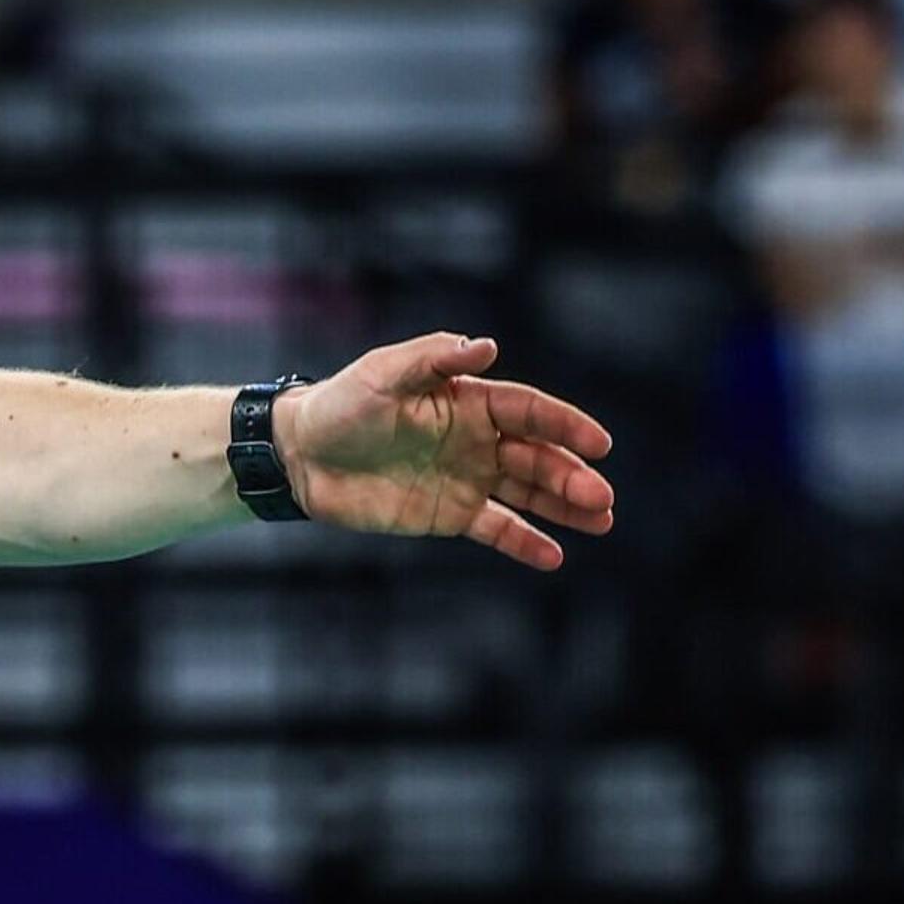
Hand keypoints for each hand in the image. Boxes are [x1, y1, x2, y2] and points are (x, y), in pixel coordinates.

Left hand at [270, 334, 615, 571]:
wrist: (301, 455)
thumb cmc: (342, 404)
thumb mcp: (384, 373)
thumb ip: (435, 358)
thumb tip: (486, 347)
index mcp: (469, 401)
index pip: (531, 411)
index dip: (566, 426)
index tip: (599, 445)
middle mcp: (477, 439)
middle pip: (537, 457)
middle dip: (572, 477)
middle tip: (601, 498)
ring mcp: (467, 478)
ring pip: (528, 494)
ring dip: (566, 507)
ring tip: (601, 521)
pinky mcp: (448, 514)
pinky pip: (496, 529)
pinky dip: (525, 542)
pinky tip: (554, 556)